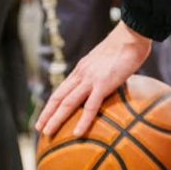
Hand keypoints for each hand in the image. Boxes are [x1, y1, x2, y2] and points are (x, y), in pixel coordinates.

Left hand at [35, 22, 152, 136]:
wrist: (131, 35)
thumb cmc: (125, 47)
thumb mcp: (107, 61)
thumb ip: (103, 73)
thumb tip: (108, 83)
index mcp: (81, 70)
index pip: (62, 90)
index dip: (51, 105)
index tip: (45, 116)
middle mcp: (81, 75)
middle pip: (59, 97)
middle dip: (47, 114)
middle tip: (39, 129)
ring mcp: (90, 79)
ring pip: (68, 103)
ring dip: (56, 119)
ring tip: (47, 133)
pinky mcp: (103, 84)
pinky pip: (91, 106)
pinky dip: (83, 121)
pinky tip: (77, 134)